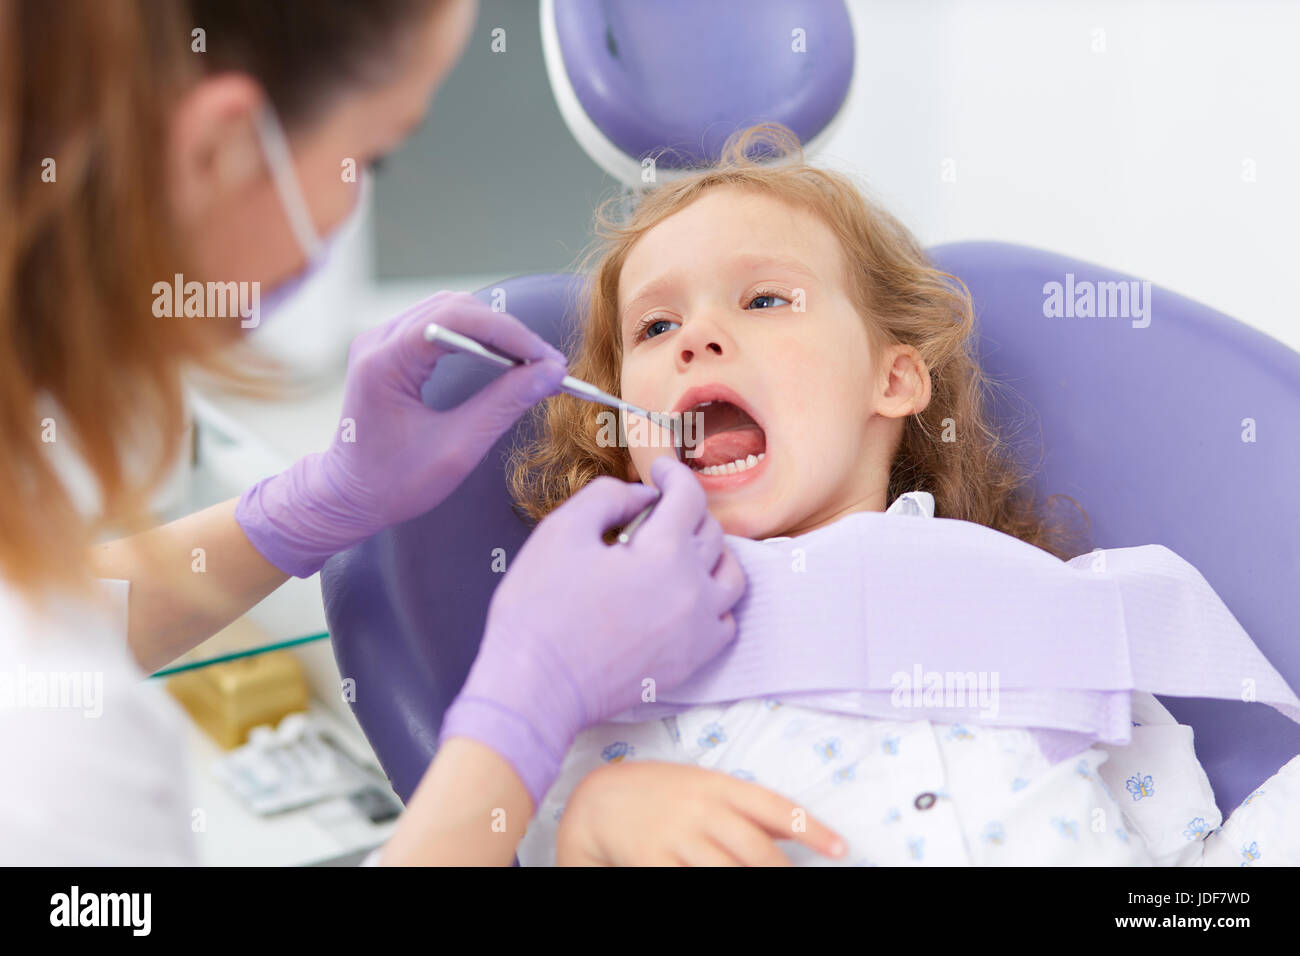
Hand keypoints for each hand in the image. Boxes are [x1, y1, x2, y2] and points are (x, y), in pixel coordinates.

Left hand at [235, 291, 566, 575]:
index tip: (546, 359)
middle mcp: (378, 341)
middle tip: (545, 364)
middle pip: (455, 308)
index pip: (456, 320)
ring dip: (493, 332)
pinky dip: (476, 338)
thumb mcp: (457, 449)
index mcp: (385, 362)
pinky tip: (501, 359)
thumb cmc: (394, 482)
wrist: (348, 496)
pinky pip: (440, 327)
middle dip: (506, 331)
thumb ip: (504, 405)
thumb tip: (549, 373)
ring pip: (450, 311)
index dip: (508, 333)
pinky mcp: (390, 349)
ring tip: (529, 362)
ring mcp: (381, 341)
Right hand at [438, 457, 745, 806]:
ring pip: (731, 577)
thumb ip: (608, 497)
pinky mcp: (692, 662)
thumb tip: (642, 496)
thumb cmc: (539, 610)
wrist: (536, 686)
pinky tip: (687, 597)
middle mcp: (693, 589)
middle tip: (656, 510)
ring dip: (712, 554)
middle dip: (686, 511)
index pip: (689, 496)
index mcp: (664, 552)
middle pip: (712, 532)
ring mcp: (698, 630)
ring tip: (682, 550)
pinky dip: (714, 602)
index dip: (674, 473)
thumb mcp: (561, 531)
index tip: (659, 469)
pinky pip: (725, 622)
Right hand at [555, 761, 846, 865]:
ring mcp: (676, 837)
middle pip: (757, 850)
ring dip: (753, 885)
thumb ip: (745, 807)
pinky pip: (690, 883)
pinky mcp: (653, 861)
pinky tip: (722, 888)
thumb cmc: (661, 793)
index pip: (776, 807)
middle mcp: (701, 809)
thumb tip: (795, 832)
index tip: (841, 849)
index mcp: (718, 785)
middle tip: (798, 884)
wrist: (599, 801)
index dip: (812, 829)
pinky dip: (712, 888)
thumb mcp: (704, 785)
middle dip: (784, 874)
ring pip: (729, 872)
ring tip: (772, 891)